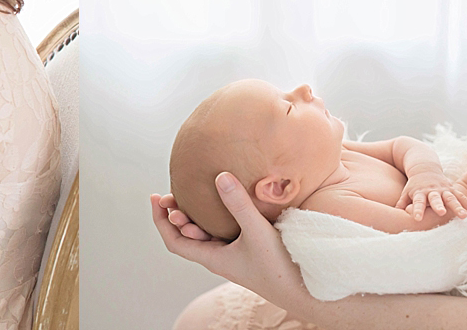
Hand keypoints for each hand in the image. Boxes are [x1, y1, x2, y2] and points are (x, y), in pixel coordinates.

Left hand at [150, 176, 306, 309]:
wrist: (310, 292)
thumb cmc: (282, 269)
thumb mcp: (257, 233)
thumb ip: (238, 204)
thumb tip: (219, 175)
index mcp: (213, 258)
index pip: (175, 241)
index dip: (161, 221)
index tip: (156, 198)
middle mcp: (220, 257)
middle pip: (187, 236)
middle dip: (176, 213)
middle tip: (170, 192)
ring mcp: (235, 254)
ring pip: (206, 233)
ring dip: (195, 215)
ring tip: (189, 194)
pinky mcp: (250, 250)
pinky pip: (225, 231)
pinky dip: (217, 216)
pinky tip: (226, 200)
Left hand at [396, 171, 466, 221]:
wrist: (424, 168)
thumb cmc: (414, 185)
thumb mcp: (406, 192)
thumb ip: (402, 202)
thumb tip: (394, 213)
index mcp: (419, 192)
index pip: (417, 202)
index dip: (416, 209)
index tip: (416, 218)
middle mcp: (432, 191)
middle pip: (435, 199)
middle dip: (438, 206)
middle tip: (441, 213)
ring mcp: (444, 190)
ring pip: (452, 198)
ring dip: (458, 207)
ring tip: (463, 217)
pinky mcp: (453, 189)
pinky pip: (463, 197)